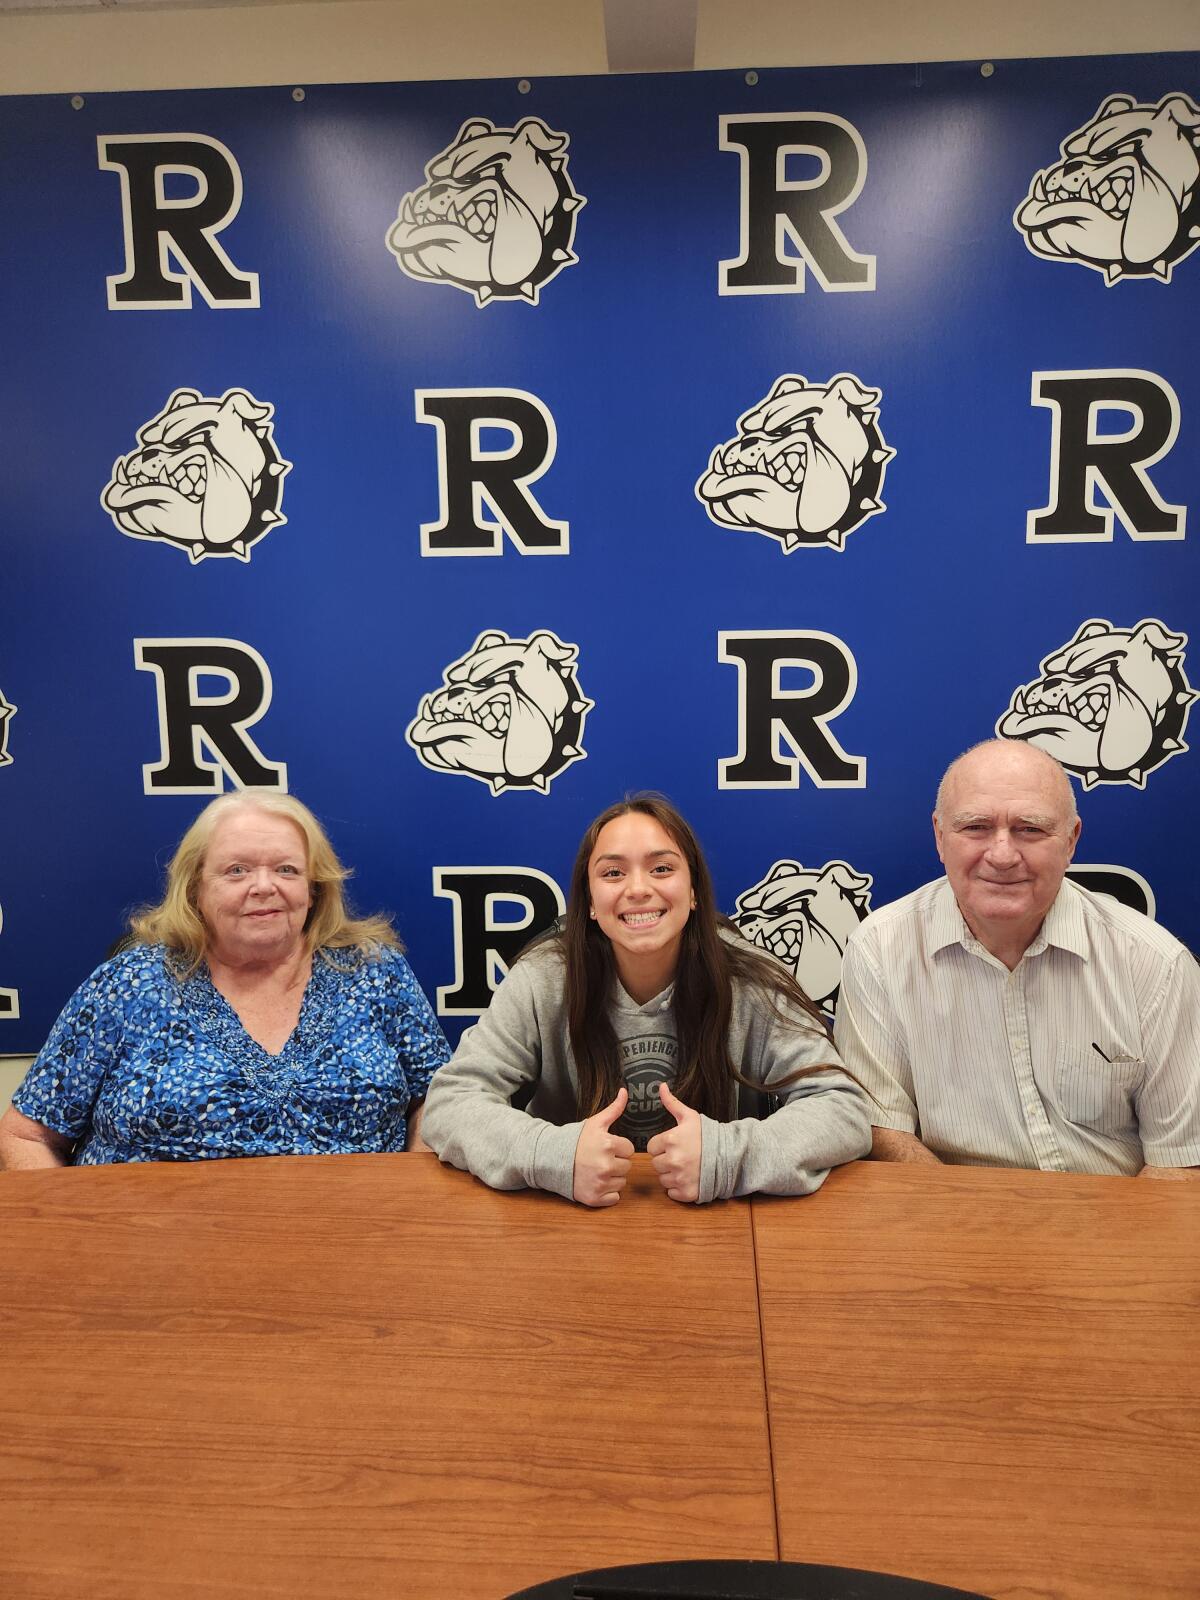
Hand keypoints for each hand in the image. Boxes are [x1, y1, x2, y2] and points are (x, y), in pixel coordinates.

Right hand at [572, 1087, 634, 1207]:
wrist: (552, 1160)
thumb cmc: (576, 1141)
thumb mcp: (595, 1123)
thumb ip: (614, 1109)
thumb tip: (625, 1091)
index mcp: (608, 1145)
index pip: (629, 1149)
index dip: (619, 1148)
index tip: (606, 1147)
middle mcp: (606, 1165)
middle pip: (627, 1166)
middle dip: (617, 1162)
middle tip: (600, 1159)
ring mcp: (600, 1183)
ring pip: (622, 1182)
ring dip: (613, 1178)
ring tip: (597, 1170)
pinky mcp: (595, 1198)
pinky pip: (615, 1198)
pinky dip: (607, 1193)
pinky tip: (596, 1183)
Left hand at [647, 1082, 701, 1202]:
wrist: (730, 1155)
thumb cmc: (708, 1135)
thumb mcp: (690, 1116)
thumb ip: (672, 1103)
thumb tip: (661, 1086)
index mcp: (670, 1140)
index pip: (651, 1147)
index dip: (661, 1146)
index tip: (673, 1145)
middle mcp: (673, 1160)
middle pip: (655, 1164)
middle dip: (665, 1160)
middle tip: (680, 1156)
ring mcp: (680, 1178)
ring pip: (662, 1180)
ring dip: (671, 1175)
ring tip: (685, 1167)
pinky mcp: (687, 1193)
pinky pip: (672, 1193)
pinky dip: (678, 1188)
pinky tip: (688, 1178)